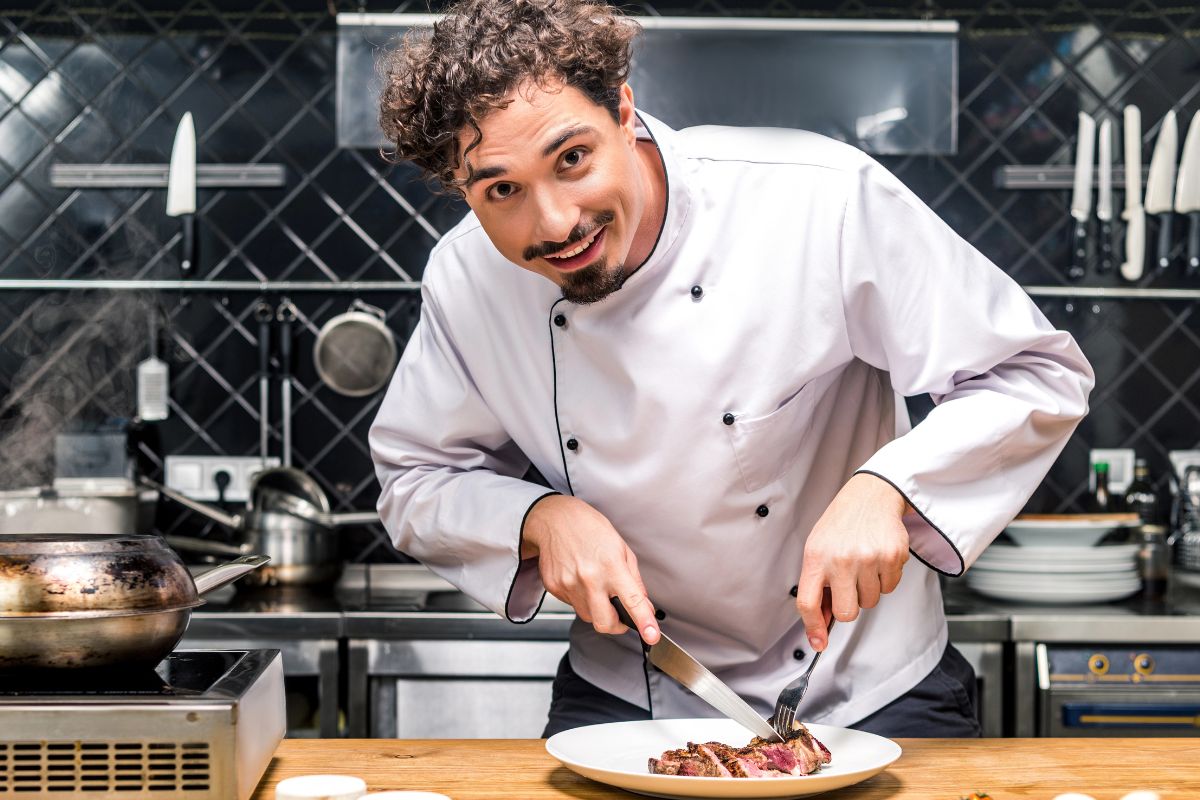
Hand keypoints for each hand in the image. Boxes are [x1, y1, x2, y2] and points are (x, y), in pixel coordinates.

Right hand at [521, 494, 660, 644]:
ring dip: (597, 608)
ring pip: (588, 616)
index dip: (644, 621)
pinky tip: (579, 579)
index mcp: (611, 565)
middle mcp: (589, 578)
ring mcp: (569, 585)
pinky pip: (572, 605)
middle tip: (620, 615)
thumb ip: (634, 580)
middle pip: (605, 623)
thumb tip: (644, 604)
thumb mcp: (621, 548)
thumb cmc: (590, 529)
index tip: (651, 636)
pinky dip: (580, 598)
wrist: (554, 520)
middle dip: (616, 625)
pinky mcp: (554, 588)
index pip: (632, 600)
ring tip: (594, 584)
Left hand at [796, 473, 910, 651]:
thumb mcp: (818, 549)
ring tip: (863, 564)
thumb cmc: (841, 525)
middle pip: (846, 613)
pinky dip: (885, 579)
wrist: (870, 496)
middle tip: (850, 586)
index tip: (818, 642)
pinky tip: (878, 558)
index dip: (813, 627)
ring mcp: (868, 558)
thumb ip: (817, 585)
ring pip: (871, 602)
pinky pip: (890, 588)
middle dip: (849, 606)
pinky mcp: (892, 557)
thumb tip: (821, 623)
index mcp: (816, 558)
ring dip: (868, 589)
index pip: (808, 602)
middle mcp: (841, 559)